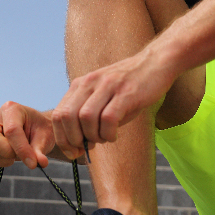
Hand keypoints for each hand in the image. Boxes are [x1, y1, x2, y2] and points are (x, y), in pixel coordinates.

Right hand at [0, 101, 75, 168]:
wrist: (36, 130)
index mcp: (11, 108)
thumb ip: (40, 150)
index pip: (11, 130)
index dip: (22, 149)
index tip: (33, 163)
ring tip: (19, 153)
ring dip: (4, 157)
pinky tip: (12, 156)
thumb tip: (41, 163)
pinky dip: (2, 162)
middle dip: (6, 151)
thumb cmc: (40, 130)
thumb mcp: (44, 137)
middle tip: (22, 156)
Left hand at [50, 48, 176, 158]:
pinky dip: (108, 133)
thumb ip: (89, 116)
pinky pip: (108, 118)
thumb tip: (80, 144)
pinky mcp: (125, 93)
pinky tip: (114, 135)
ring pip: (86, 118)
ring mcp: (107, 86)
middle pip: (67, 117)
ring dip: (93, 136)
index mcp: (81, 85)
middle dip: (74, 139)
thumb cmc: (130, 87)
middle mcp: (89, 83)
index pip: (59, 114)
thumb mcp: (104, 97)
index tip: (72, 151)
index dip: (62, 138)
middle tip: (88, 147)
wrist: (156, 63)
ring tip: (104, 138)